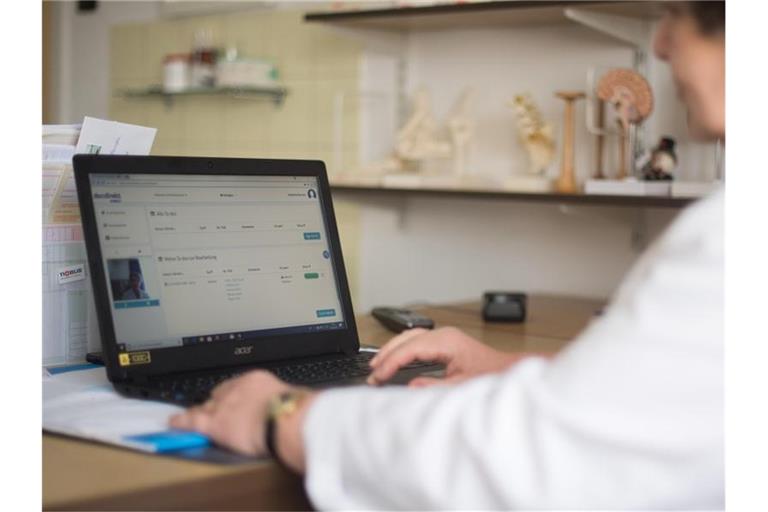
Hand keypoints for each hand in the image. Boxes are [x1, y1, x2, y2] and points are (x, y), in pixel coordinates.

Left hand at [169, 371, 314, 471]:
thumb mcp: (292, 400)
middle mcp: (237, 388)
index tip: (234, 400)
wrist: (287, 420)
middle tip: (214, 410)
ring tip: (191, 416)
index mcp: (257, 379)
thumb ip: (283, 403)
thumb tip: (290, 409)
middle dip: (216, 402)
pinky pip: (192, 420)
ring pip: (205, 407)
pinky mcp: (215, 423)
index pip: (238, 385)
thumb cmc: (296, 413)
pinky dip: (182, 421)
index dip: (232, 395)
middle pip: (219, 394)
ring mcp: (224, 404)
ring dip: (199, 412)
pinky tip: (174, 423)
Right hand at [367, 326, 524, 386]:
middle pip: (406, 338)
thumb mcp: (461, 386)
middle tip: (371, 373)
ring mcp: (444, 336)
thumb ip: (433, 387)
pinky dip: (403, 349)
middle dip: (386, 355)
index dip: (391, 363)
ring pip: (410, 337)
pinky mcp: (446, 342)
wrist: (508, 372)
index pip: (409, 349)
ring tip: (377, 365)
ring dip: (392, 349)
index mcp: (446, 341)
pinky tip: (396, 358)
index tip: (378, 376)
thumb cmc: (491, 377)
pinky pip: (418, 340)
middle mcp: (444, 335)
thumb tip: (409, 386)